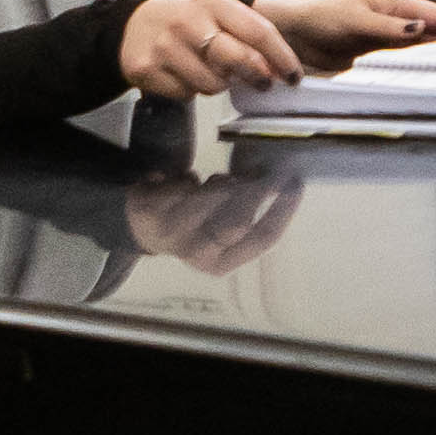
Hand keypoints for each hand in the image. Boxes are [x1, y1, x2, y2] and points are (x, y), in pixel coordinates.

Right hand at [118, 0, 301, 99]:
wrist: (132, 24)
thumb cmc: (185, 20)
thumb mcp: (216, 11)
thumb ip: (247, 33)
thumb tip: (280, 66)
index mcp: (212, 3)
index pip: (258, 31)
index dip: (281, 57)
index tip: (293, 74)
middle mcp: (188, 22)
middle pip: (238, 59)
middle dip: (258, 76)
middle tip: (264, 83)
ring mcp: (165, 46)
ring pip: (213, 84)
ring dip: (219, 84)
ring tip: (210, 70)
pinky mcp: (147, 69)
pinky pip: (186, 94)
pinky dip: (191, 90)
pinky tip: (184, 75)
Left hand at [118, 168, 302, 275]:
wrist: (139, 226)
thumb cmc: (193, 229)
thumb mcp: (221, 237)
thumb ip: (249, 217)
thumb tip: (282, 184)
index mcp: (221, 264)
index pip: (262, 239)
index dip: (282, 210)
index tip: (296, 184)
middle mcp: (197, 254)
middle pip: (237, 222)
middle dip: (258, 191)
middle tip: (269, 170)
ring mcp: (173, 234)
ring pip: (212, 197)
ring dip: (224, 182)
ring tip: (224, 180)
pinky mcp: (153, 209)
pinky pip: (187, 183)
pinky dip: (193, 178)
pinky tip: (191, 182)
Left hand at [264, 0, 435, 72]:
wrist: (296, 34)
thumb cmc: (323, 17)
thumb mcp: (357, 20)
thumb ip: (389, 27)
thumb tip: (422, 28)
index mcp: (399, 5)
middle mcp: (400, 22)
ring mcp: (392, 41)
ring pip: (427, 52)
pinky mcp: (381, 58)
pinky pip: (409, 66)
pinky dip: (423, 72)